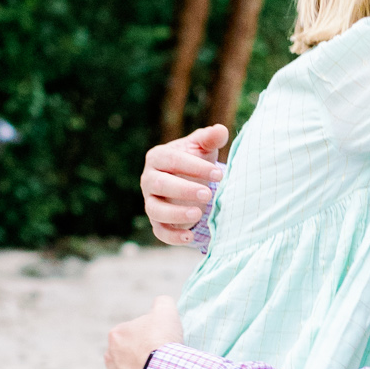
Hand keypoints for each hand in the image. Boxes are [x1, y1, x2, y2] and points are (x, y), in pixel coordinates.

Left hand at [105, 296, 183, 368]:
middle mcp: (109, 360)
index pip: (134, 337)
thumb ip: (161, 303)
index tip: (163, 347)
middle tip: (164, 365)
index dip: (151, 341)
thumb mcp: (166, 312)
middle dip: (143, 361)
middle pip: (129, 360)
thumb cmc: (163, 342)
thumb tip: (161, 303)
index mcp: (116, 336)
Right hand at [140, 125, 227, 244]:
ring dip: (175, 213)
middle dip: (183, 189)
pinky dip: (172, 237)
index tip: (218, 174)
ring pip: (155, 210)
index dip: (194, 167)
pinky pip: (159, 231)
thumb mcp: (203, 147)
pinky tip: (189, 238)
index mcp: (158, 157)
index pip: (172, 160)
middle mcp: (149, 179)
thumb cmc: (197, 161)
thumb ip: (210, 138)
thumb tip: (221, 130)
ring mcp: (150, 202)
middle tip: (207, 194)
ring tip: (198, 214)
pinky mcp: (157, 222)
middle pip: (160, 184)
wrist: (192, 181)